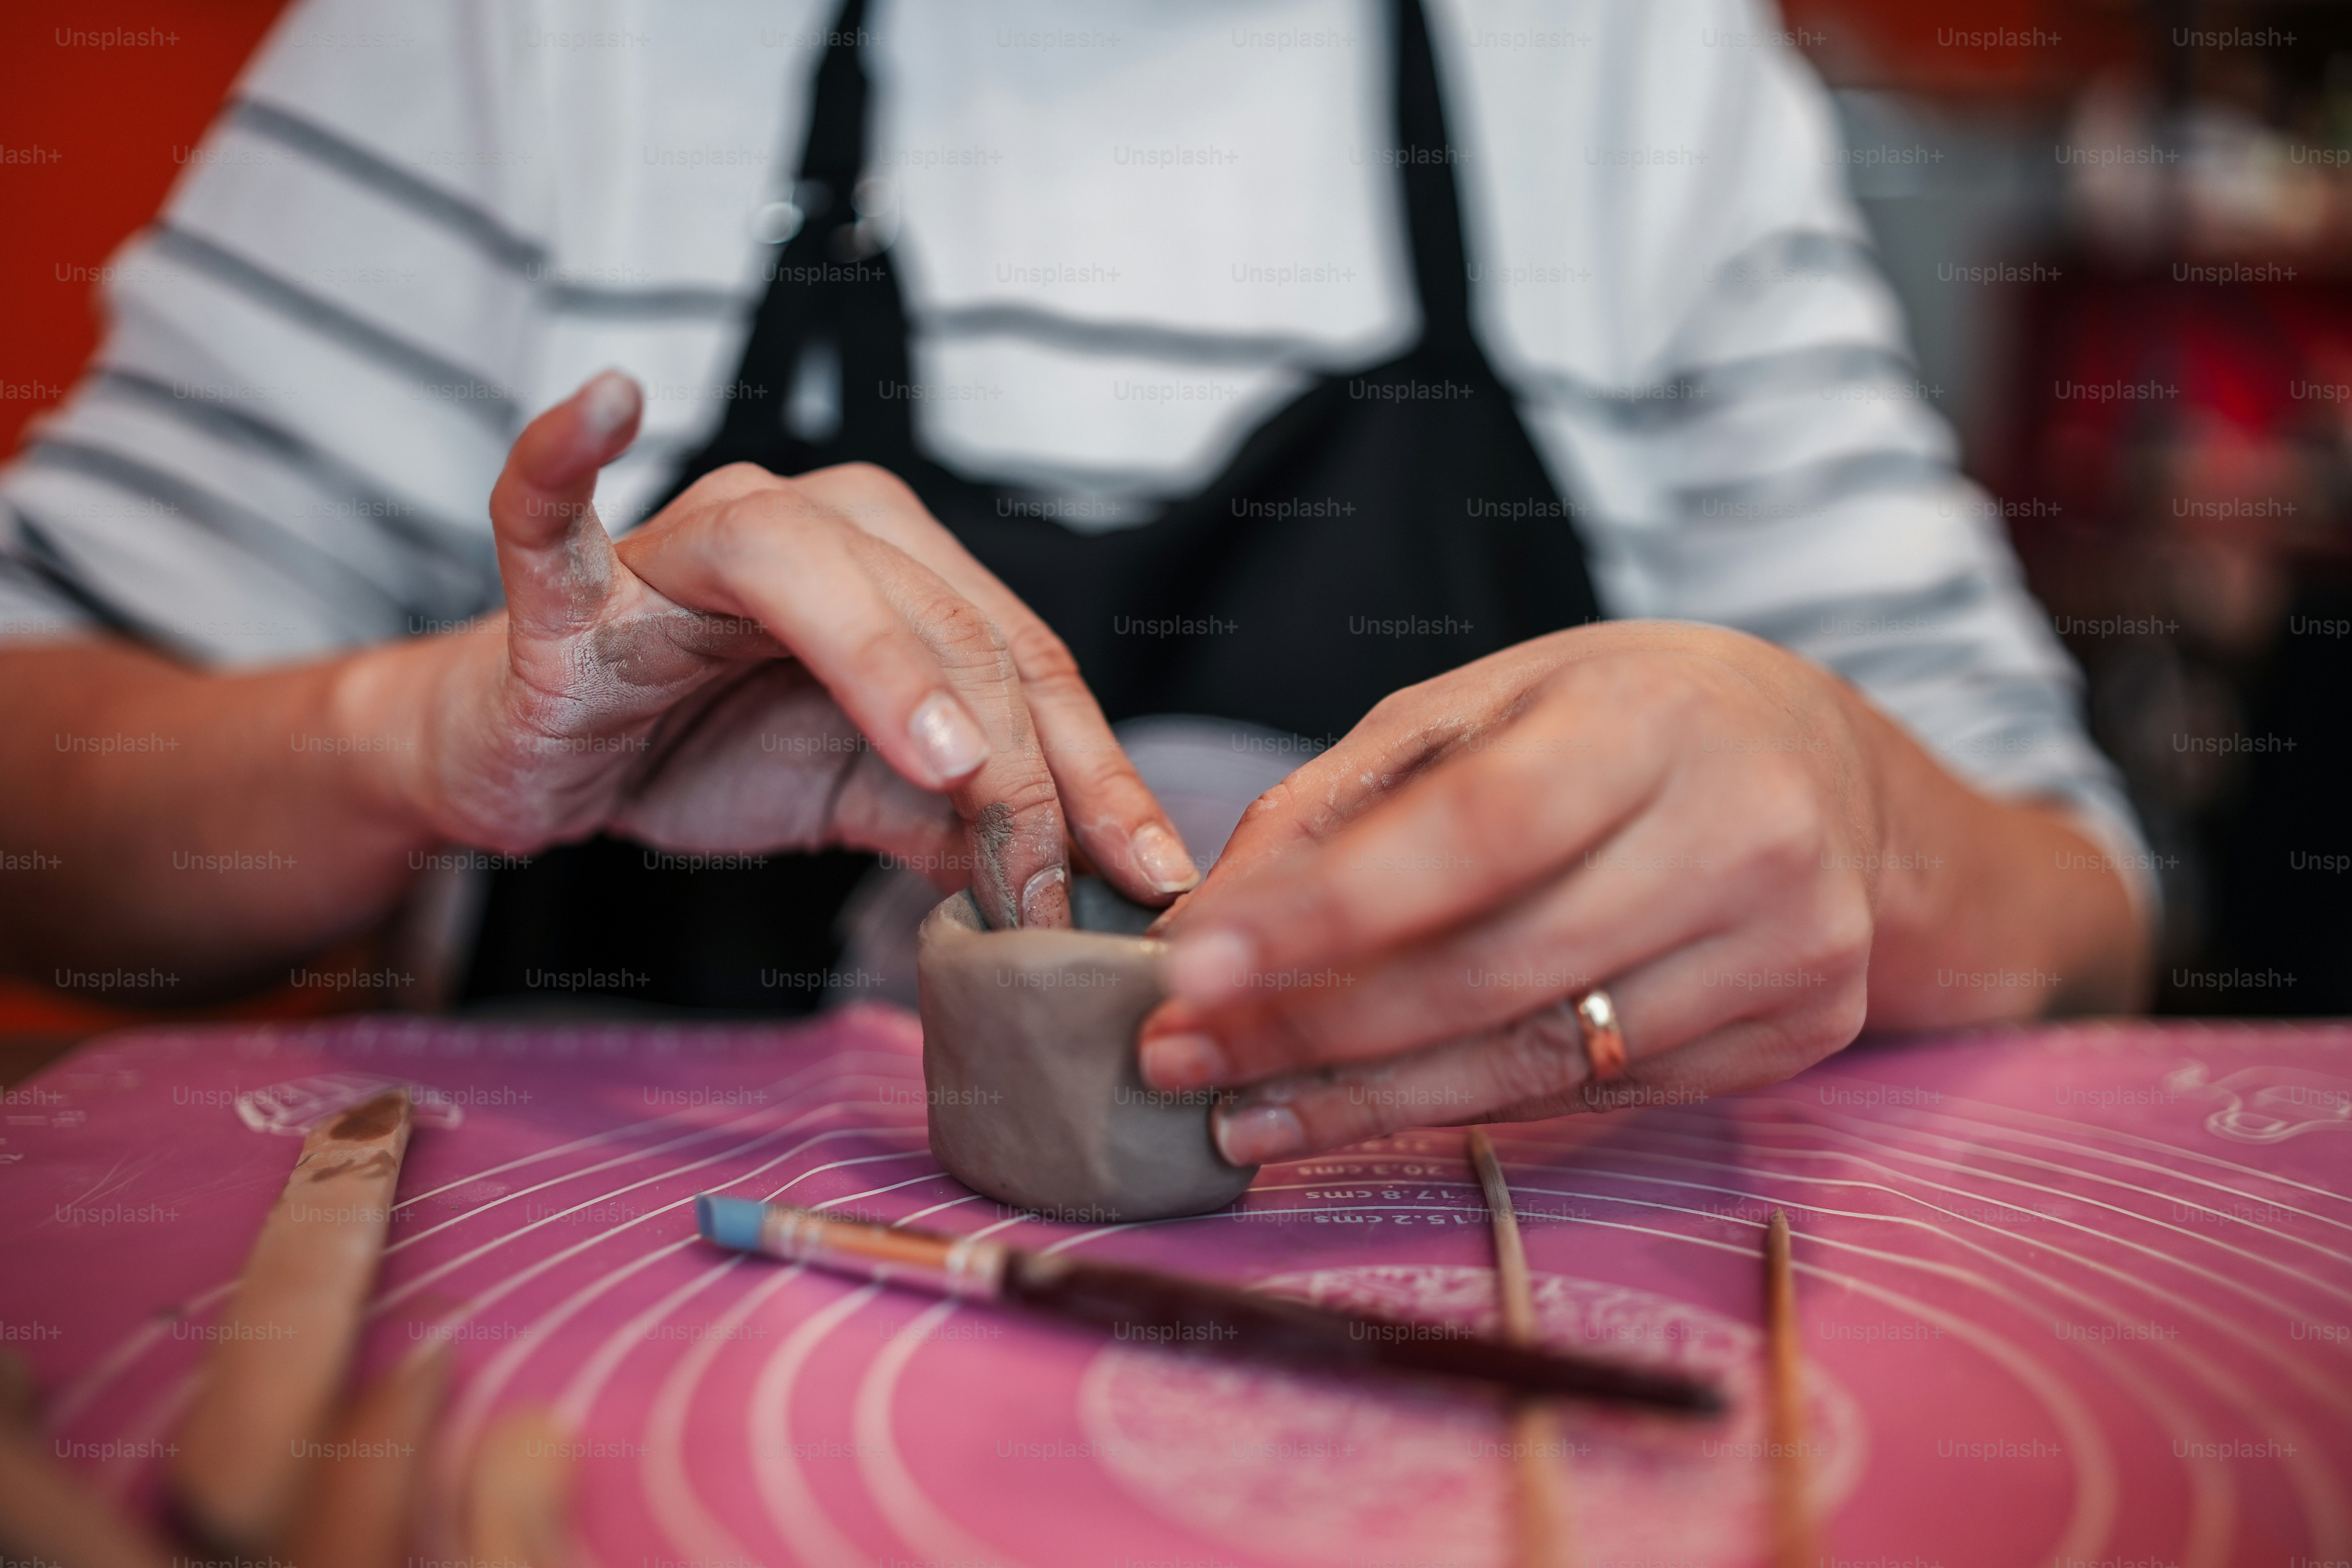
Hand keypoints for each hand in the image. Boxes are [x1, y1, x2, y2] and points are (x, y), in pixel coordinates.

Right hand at [354, 372, 1196, 925]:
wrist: (548, 758)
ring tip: (948, 763)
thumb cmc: (703, 749)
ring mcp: (682, 543)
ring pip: (801, 567)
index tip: (1145, 873)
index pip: (1021, 657)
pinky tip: (607, 404)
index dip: (1093, 771)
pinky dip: (564, 457)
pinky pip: (550, 510)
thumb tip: (1089, 879)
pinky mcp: (567, 587)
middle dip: (1011, 764)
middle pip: (942, 620)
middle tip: (1044, 887)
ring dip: (885, 663)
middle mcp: (806, 521)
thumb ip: (966, 823)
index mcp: (893, 560)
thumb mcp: (866, 796)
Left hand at [1135, 621, 2051, 1162]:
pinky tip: (1364, 1112)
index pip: (1471, 836)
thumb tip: (1204, 922)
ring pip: (1538, 1062)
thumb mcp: (1477, 706)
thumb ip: (1338, 804)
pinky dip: (1465, 1112)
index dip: (1325, 914)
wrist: (1823, 765)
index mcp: (1652, 724)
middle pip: (1492, 971)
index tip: (1190, 969)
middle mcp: (1744, 838)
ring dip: (1366, 1100)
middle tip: (1177, 1058)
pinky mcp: (1799, 1035)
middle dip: (1312, 1028)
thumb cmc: (1618, 720)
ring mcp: (1790, 950)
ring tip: (1239, 1114)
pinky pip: (1598, 1096)